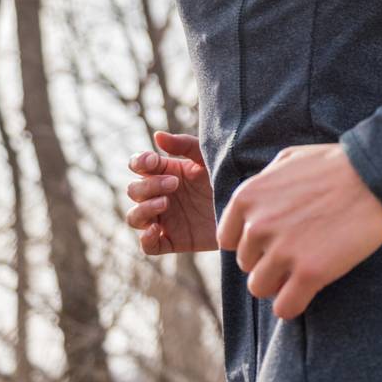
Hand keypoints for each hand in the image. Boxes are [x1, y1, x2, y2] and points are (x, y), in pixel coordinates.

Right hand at [126, 130, 217, 254]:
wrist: (247, 208)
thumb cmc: (227, 178)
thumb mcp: (208, 160)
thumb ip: (185, 146)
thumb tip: (157, 135)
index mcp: (166, 172)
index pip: (138, 165)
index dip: (139, 162)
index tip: (153, 161)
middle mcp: (160, 195)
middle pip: (134, 190)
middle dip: (149, 185)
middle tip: (175, 183)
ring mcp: (165, 219)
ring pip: (134, 217)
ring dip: (143, 209)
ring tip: (165, 203)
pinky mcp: (173, 240)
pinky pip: (148, 246)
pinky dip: (145, 239)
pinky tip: (156, 229)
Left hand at [216, 143, 381, 319]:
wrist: (377, 175)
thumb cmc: (336, 164)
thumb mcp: (288, 159)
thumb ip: (262, 183)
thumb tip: (251, 206)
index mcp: (248, 197)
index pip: (228, 240)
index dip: (252, 242)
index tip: (273, 240)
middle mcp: (258, 225)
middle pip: (246, 265)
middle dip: (268, 260)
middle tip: (297, 251)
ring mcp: (283, 250)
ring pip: (260, 288)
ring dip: (279, 284)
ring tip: (302, 271)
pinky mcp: (310, 272)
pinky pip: (285, 307)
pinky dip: (294, 304)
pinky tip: (309, 290)